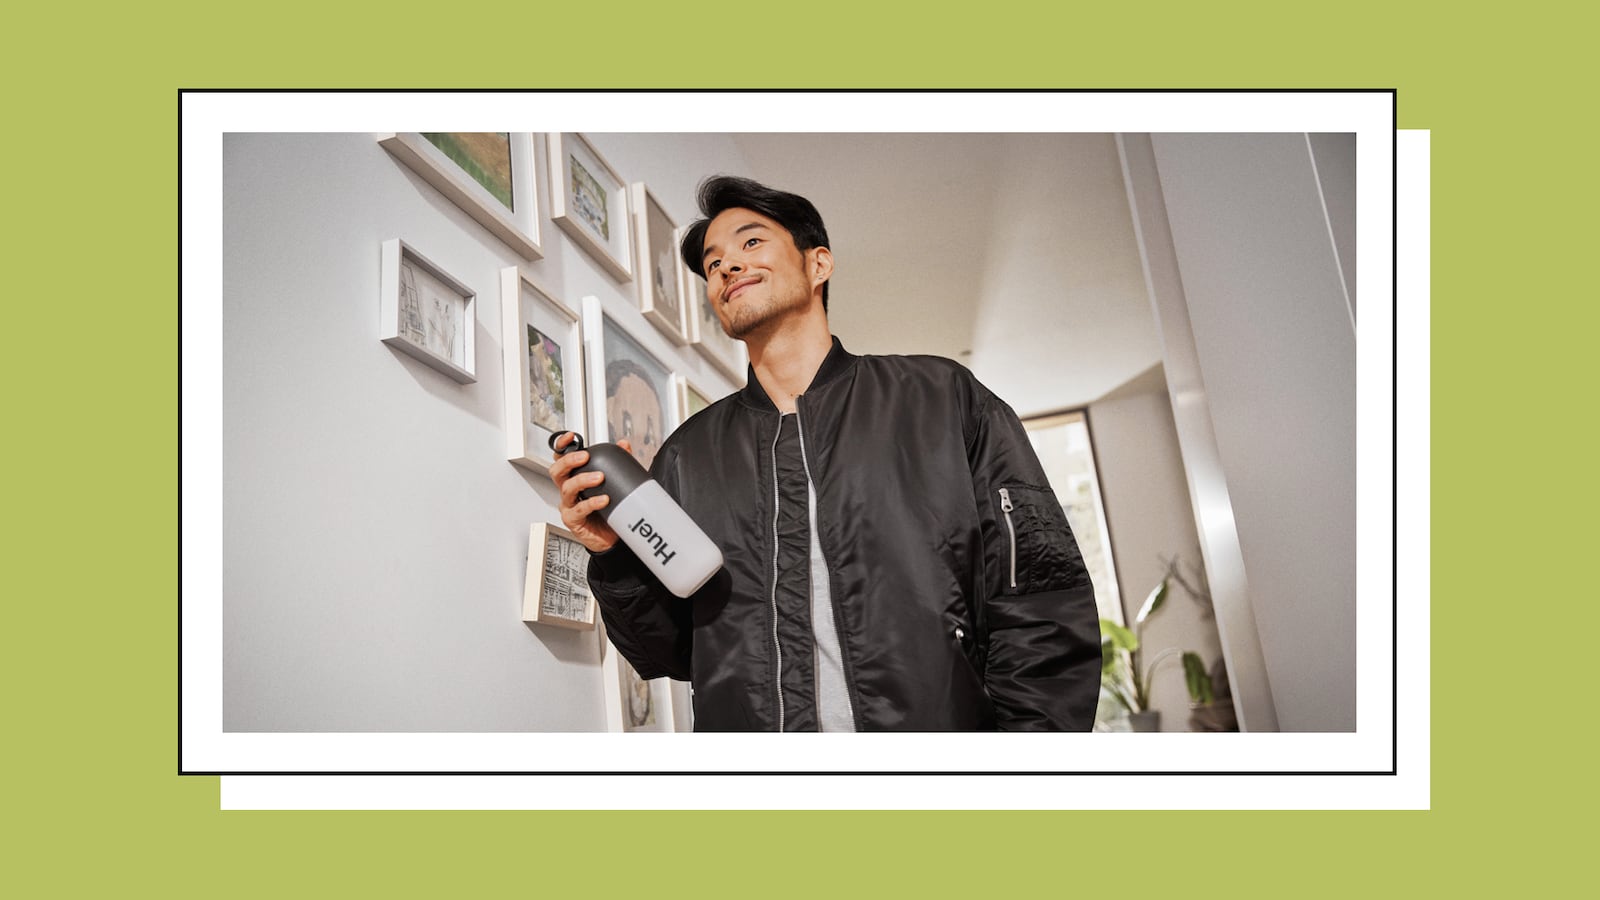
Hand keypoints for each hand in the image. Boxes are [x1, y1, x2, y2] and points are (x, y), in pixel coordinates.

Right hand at [548, 432, 632, 553]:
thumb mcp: (614, 484)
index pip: (561, 459)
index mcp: (574, 478)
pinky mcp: (574, 520)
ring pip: (567, 488)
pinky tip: (603, 499)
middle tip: (585, 456)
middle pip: (557, 471)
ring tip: (600, 477)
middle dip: (569, 461)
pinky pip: (579, 509)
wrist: (611, 537)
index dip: (562, 446)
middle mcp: (568, 491)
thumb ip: (618, 464)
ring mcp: (569, 505)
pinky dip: (592, 503)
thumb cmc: (608, 510)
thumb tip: (624, 445)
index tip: (571, 436)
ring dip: (583, 480)